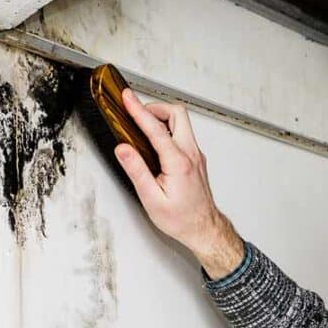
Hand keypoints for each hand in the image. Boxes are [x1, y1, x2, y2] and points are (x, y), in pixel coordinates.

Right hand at [114, 88, 243, 278]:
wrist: (203, 229)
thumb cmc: (181, 219)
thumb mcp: (151, 199)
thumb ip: (137, 171)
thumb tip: (123, 149)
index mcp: (179, 163)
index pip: (156, 129)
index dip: (138, 110)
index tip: (127, 98)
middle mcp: (191, 154)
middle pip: (177, 114)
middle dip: (154, 107)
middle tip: (136, 110)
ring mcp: (196, 155)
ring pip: (181, 122)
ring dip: (161, 117)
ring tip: (142, 124)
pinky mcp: (196, 158)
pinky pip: (183, 133)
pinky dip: (167, 129)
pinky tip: (155, 139)